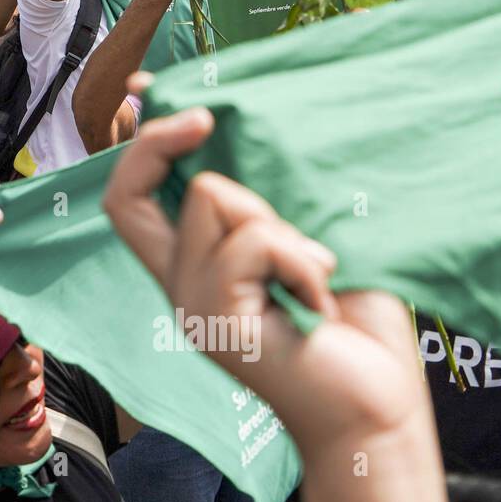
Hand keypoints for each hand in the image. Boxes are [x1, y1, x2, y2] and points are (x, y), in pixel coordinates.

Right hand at [102, 99, 432, 449]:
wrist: (376, 409)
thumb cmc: (352, 326)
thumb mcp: (302, 239)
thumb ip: (264, 201)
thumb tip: (235, 129)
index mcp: (194, 266)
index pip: (130, 198)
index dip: (136, 142)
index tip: (153, 92)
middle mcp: (179, 285)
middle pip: (124, 196)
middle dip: (161, 141)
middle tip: (207, 121)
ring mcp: (191, 305)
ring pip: (210, 199)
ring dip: (278, 220)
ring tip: (312, 268)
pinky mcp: (217, 320)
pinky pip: (251, 241)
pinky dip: (300, 255)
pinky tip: (318, 297)